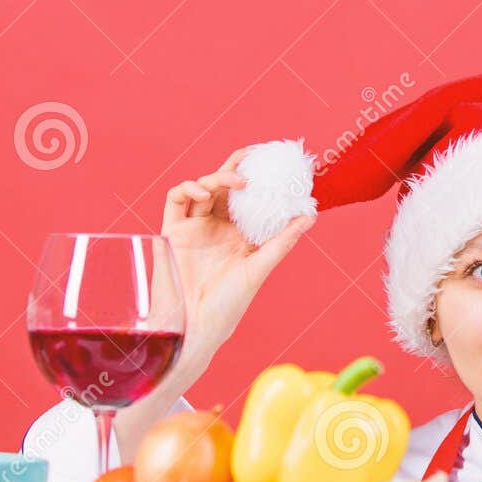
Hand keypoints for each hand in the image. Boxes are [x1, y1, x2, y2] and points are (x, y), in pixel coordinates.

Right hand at [161, 148, 313, 366]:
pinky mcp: (172, 232)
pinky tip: (203, 192)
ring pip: (202, 189)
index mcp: (238, 235)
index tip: (273, 161)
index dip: (258, 178)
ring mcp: (193, 228)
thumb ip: (282, 242)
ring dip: (217, 178)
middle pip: (223, 188)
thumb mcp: (259, 268)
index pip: (248, 199)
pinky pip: (176, 200)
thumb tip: (310, 216)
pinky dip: (188, 189)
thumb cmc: (229, 305)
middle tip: (253, 155)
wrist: (196, 327)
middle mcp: (215, 228)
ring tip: (237, 181)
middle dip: (236, 167)